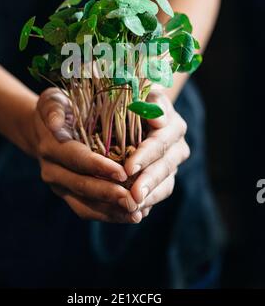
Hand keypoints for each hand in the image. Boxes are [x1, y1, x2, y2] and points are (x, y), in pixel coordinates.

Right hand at [32, 88, 142, 222]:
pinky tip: (130, 215)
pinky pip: (87, 210)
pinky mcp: (69, 195)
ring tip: (136, 213)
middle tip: (133, 200)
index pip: (76, 158)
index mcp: (51, 146)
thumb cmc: (58, 108)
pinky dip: (109, 215)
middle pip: (81, 186)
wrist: (43, 130)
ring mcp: (60, 186)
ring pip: (84, 205)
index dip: (98, 166)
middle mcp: (52, 170)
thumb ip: (53, 109)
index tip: (123, 172)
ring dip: (111, 211)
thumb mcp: (52, 100)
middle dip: (108, 194)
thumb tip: (56, 122)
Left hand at [124, 84, 189, 215]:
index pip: (160, 142)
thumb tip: (156, 117)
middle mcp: (178, 144)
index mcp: (173, 124)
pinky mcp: (168, 177)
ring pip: (166, 182)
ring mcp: (174, 163)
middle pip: (164, 165)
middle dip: (148, 181)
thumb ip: (150, 103)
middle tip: (133, 195)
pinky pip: (162, 192)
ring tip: (134, 207)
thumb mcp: (142, 94)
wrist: (142, 111)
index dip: (145, 155)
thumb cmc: (136, 100)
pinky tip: (136, 211)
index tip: (129, 167)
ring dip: (150, 196)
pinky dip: (150, 202)